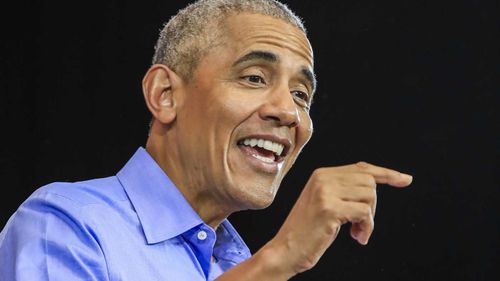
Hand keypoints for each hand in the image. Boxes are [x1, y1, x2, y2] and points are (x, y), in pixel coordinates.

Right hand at [262, 161, 412, 275]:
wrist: (285, 249)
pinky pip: (365, 213)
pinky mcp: (329, 208)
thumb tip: (376, 182)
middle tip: (360, 224)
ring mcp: (325, 192)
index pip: (362, 168)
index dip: (386, 173)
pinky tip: (357, 237)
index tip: (405, 179)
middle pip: (369, 182)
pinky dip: (367, 227)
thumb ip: (345, 190)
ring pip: (369, 196)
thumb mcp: (325, 203)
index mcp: (322, 174)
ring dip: (369, 219)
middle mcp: (323, 178)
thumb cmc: (308, 230)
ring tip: (356, 232)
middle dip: (372, 206)